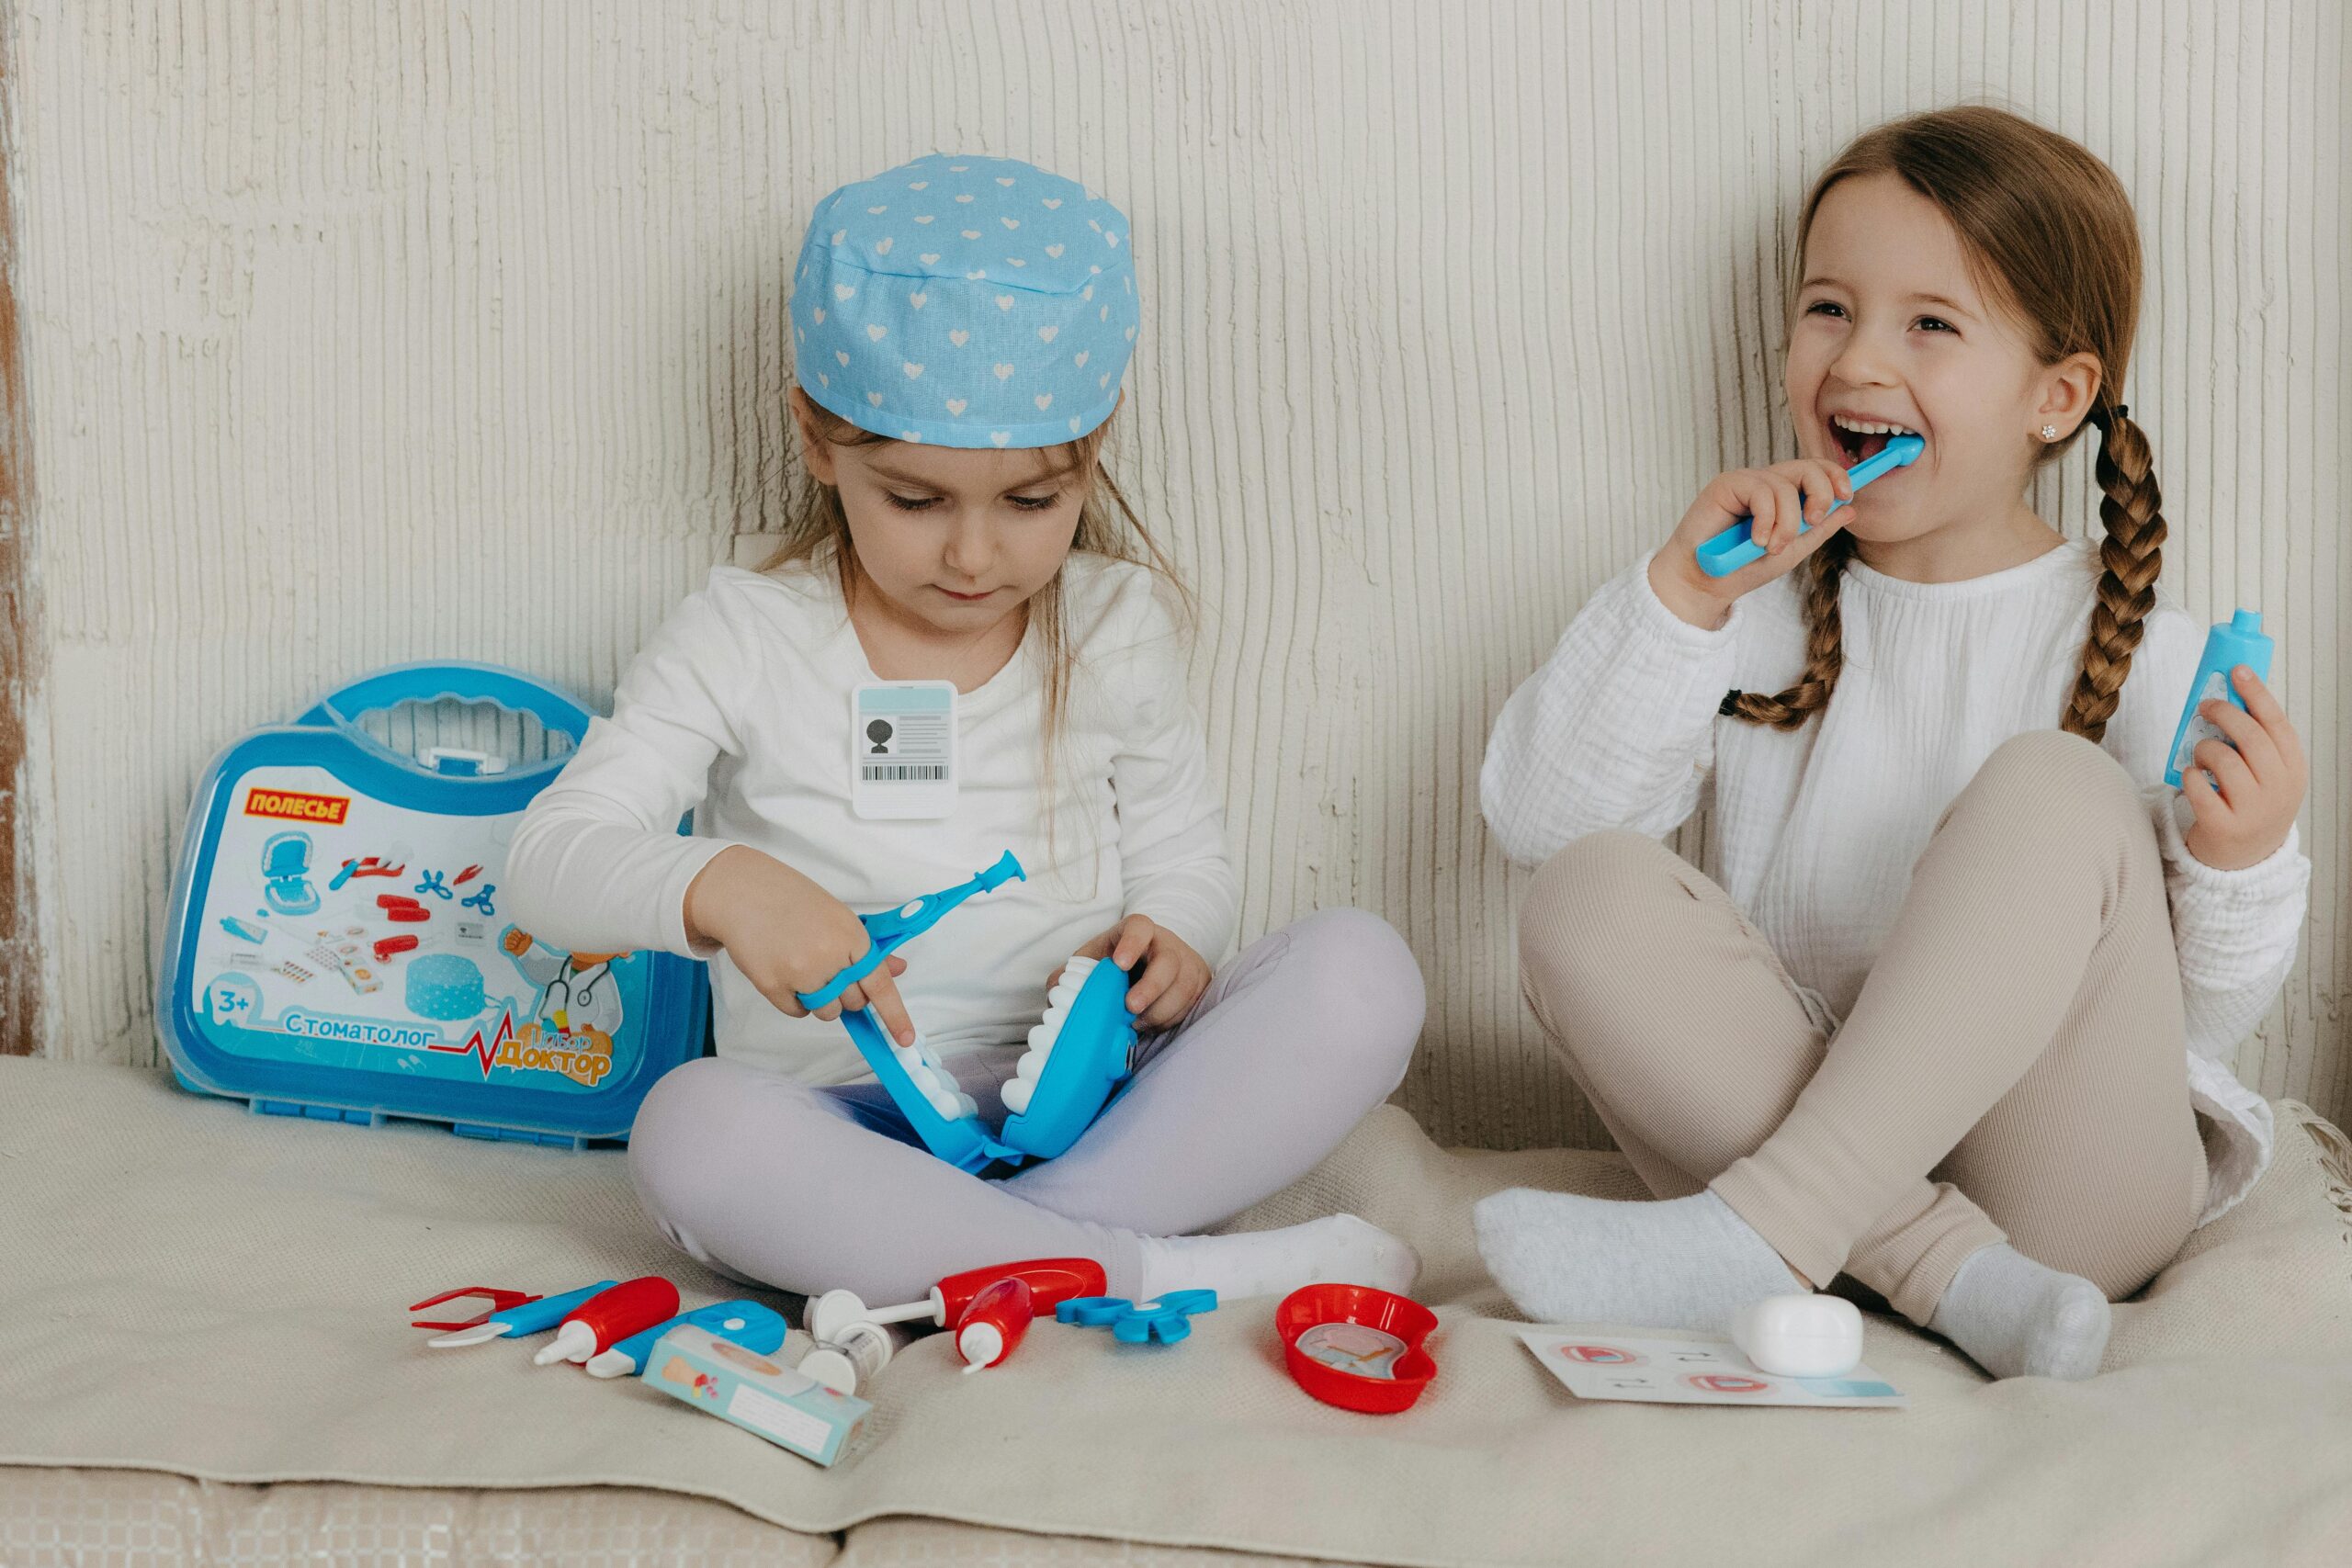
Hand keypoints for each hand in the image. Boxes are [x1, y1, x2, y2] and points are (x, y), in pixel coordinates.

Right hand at [501, 927, 532, 956]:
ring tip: (516, 944)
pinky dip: (509, 946)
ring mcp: (509, 942)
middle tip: (518, 941)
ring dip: (512, 942)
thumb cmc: (527, 944)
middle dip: (514, 938)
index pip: (513, 931)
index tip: (520, 936)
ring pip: (506, 939)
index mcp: (517, 934)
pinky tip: (514, 947)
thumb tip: (526, 931)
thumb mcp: (529, 938)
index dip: (516, 933)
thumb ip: (528, 934)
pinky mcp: (508, 947)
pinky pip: (505, 945)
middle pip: (509, 934)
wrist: (526, 951)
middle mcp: (512, 937)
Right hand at [683, 847, 916, 1043]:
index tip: (905, 1039)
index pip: (880, 984)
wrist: (743, 892)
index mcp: (851, 936)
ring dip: (822, 1001)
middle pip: (854, 1002)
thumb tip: (897, 969)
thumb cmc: (792, 900)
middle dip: (847, 994)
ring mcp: (800, 974)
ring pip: (828, 1012)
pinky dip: (795, 1001)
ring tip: (804, 968)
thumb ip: (865, 948)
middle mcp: (829, 958)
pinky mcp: (773, 986)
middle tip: (829, 969)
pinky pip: (797, 1012)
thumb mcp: (836, 916)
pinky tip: (785, 972)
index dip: (895, 1015)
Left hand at [1055, 915, 1211, 1032]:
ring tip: (1136, 1023)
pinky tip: (1151, 1024)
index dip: (1131, 944)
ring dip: (1159, 1012)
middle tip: (1130, 1007)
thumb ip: (1071, 975)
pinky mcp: (1199, 984)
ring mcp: (1187, 963)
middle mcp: (1166, 944)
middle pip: (1167, 962)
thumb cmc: (1118, 965)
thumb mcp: (1094, 960)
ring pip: (1182, 988)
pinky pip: (1189, 1005)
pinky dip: (1169, 1020)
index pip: (1139, 927)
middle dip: (1150, 988)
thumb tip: (1054, 992)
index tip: (1119, 964)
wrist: (1153, 965)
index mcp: (1137, 931)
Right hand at [1647, 458, 1854, 629]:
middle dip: (1820, 493)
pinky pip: (1761, 492)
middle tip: (1812, 521)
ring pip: (1785, 485)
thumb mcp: (1792, 551)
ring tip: (1772, 548)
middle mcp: (1766, 484)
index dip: (1837, 476)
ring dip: (1787, 522)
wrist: (1706, 584)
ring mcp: (1746, 482)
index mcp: (1784, 495)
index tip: (1847, 496)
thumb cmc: (1743, 568)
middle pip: (1808, 467)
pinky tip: (1756, 540)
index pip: (1817, 471)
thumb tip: (1850, 509)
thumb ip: (1819, 530)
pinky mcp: (1727, 484)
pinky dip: (1766, 520)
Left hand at [2180, 667, 2306, 871]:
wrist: (2246, 859)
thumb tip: (2226, 695)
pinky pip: (2198, 787)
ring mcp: (2254, 810)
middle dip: (2223, 713)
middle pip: (2250, 736)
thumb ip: (2254, 742)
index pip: (2277, 723)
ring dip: (2203, 748)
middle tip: (2205, 707)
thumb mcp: (2267, 774)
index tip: (2237, 670)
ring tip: (2201, 755)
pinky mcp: (2224, 827)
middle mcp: (2279, 788)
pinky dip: (2190, 775)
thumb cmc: (2251, 802)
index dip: (2257, 693)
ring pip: (2222, 759)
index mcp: (2293, 769)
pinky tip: (2193, 777)